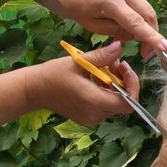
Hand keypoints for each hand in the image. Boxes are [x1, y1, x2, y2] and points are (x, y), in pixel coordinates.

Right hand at [25, 41, 139, 126]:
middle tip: (115, 63)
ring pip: (115, 103)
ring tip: (103, 68)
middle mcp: (96, 115)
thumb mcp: (79, 61)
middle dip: (123, 81)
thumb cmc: (53, 74)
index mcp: (94, 102)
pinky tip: (95, 79)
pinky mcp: (88, 119)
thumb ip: (102, 56)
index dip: (133, 86)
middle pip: (123, 101)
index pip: (128, 103)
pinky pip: (105, 106)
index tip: (126, 69)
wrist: (33, 90)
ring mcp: (92, 119)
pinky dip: (105, 92)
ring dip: (114, 85)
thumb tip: (120, 47)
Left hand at [57, 0, 166, 57]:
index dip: (151, 37)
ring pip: (147, 12)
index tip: (166, 48)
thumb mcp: (93, 26)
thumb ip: (117, 32)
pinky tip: (125, 18)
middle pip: (148, 16)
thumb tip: (139, 36)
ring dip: (143, 26)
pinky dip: (139, 16)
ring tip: (126, 33)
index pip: (135, 22)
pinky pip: (143, 5)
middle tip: (145, 53)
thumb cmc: (80, 6)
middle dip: (151, 36)